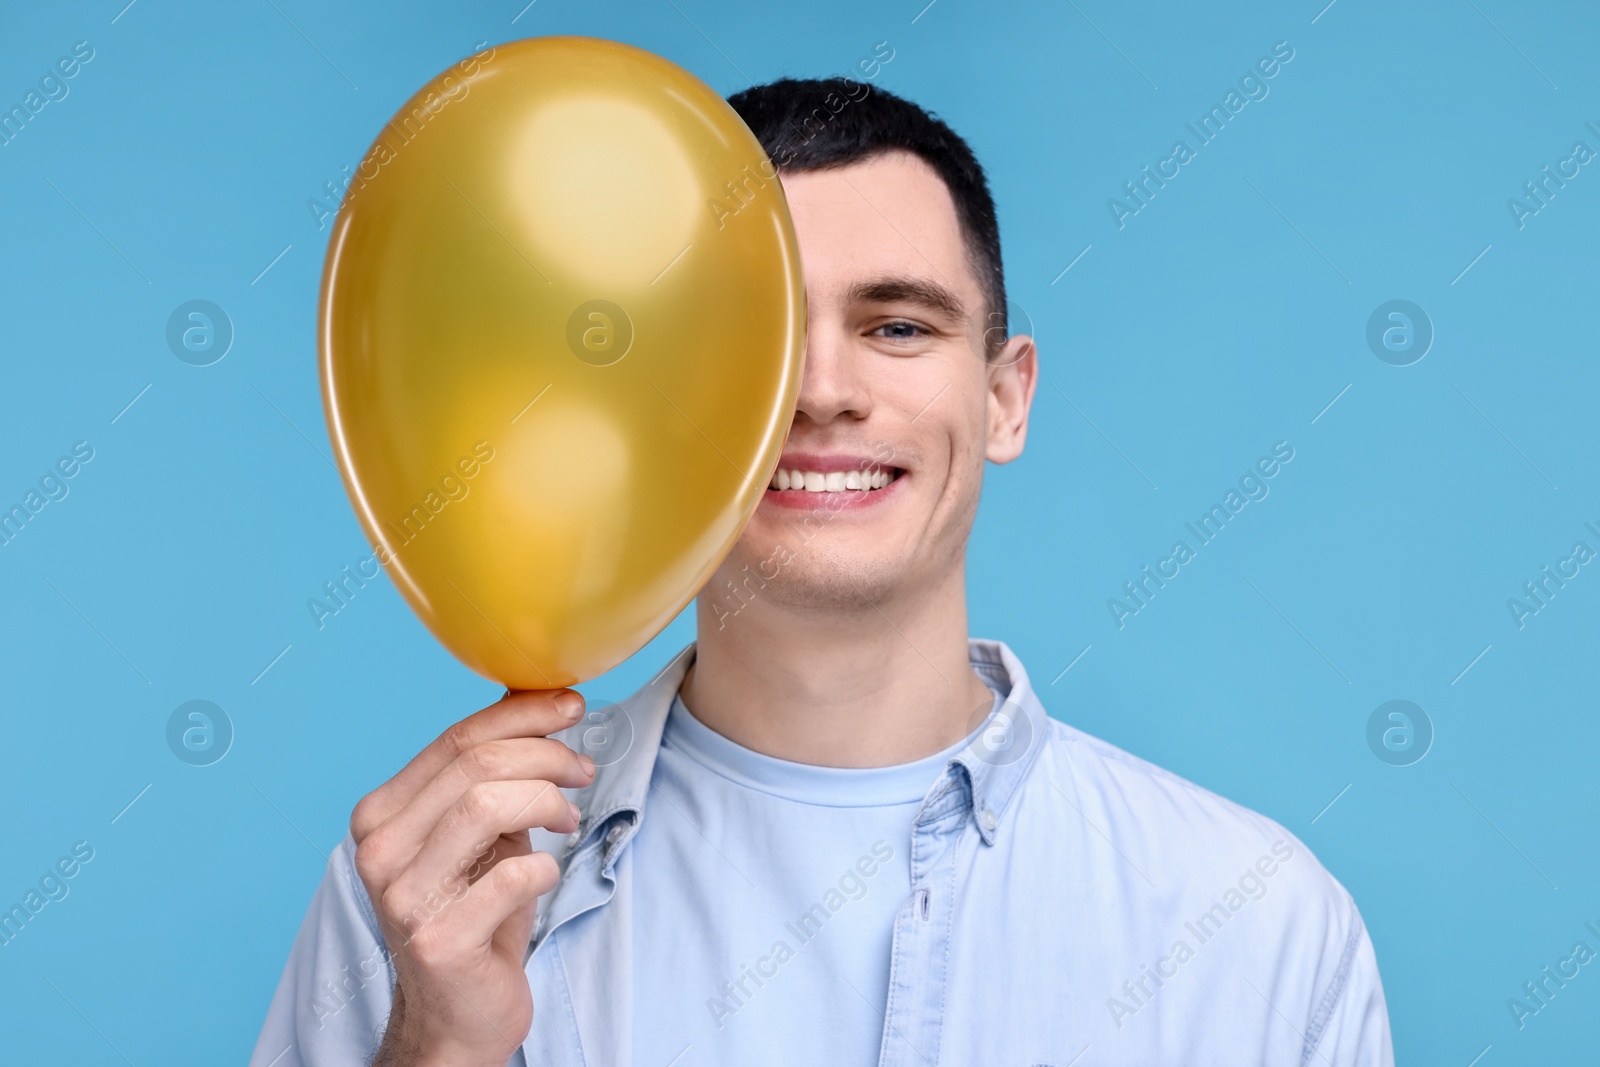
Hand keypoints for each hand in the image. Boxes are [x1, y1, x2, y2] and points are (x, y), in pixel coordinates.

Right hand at [351, 688, 595, 1066]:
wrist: (456, 1014)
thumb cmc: (475, 917)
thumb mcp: (480, 836)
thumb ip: (492, 777)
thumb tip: (533, 699)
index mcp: (381, 815)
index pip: (454, 740)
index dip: (519, 714)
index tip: (570, 705)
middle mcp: (379, 851)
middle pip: (473, 766)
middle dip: (544, 754)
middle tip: (583, 769)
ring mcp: (404, 897)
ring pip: (485, 806)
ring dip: (546, 800)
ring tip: (570, 816)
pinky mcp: (440, 939)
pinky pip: (511, 875)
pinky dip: (544, 865)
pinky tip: (548, 872)